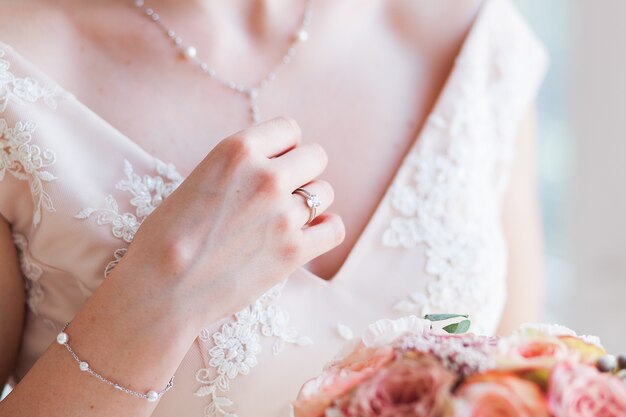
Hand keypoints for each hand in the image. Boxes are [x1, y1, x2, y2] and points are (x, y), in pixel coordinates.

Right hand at [114, 116, 344, 328]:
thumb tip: (275, 166)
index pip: (289, 129)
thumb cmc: (167, 236)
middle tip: (281, 194)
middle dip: (302, 173)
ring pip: (324, 193)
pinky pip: (334, 228)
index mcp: (237, 151)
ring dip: (310, 204)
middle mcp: (266, 177)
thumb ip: (240, 168)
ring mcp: (283, 214)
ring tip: (284, 220)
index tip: (276, 164)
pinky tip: (308, 236)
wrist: (160, 289)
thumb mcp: (200, 179)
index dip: (285, 147)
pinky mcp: (293, 251)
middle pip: (316, 157)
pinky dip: (325, 231)